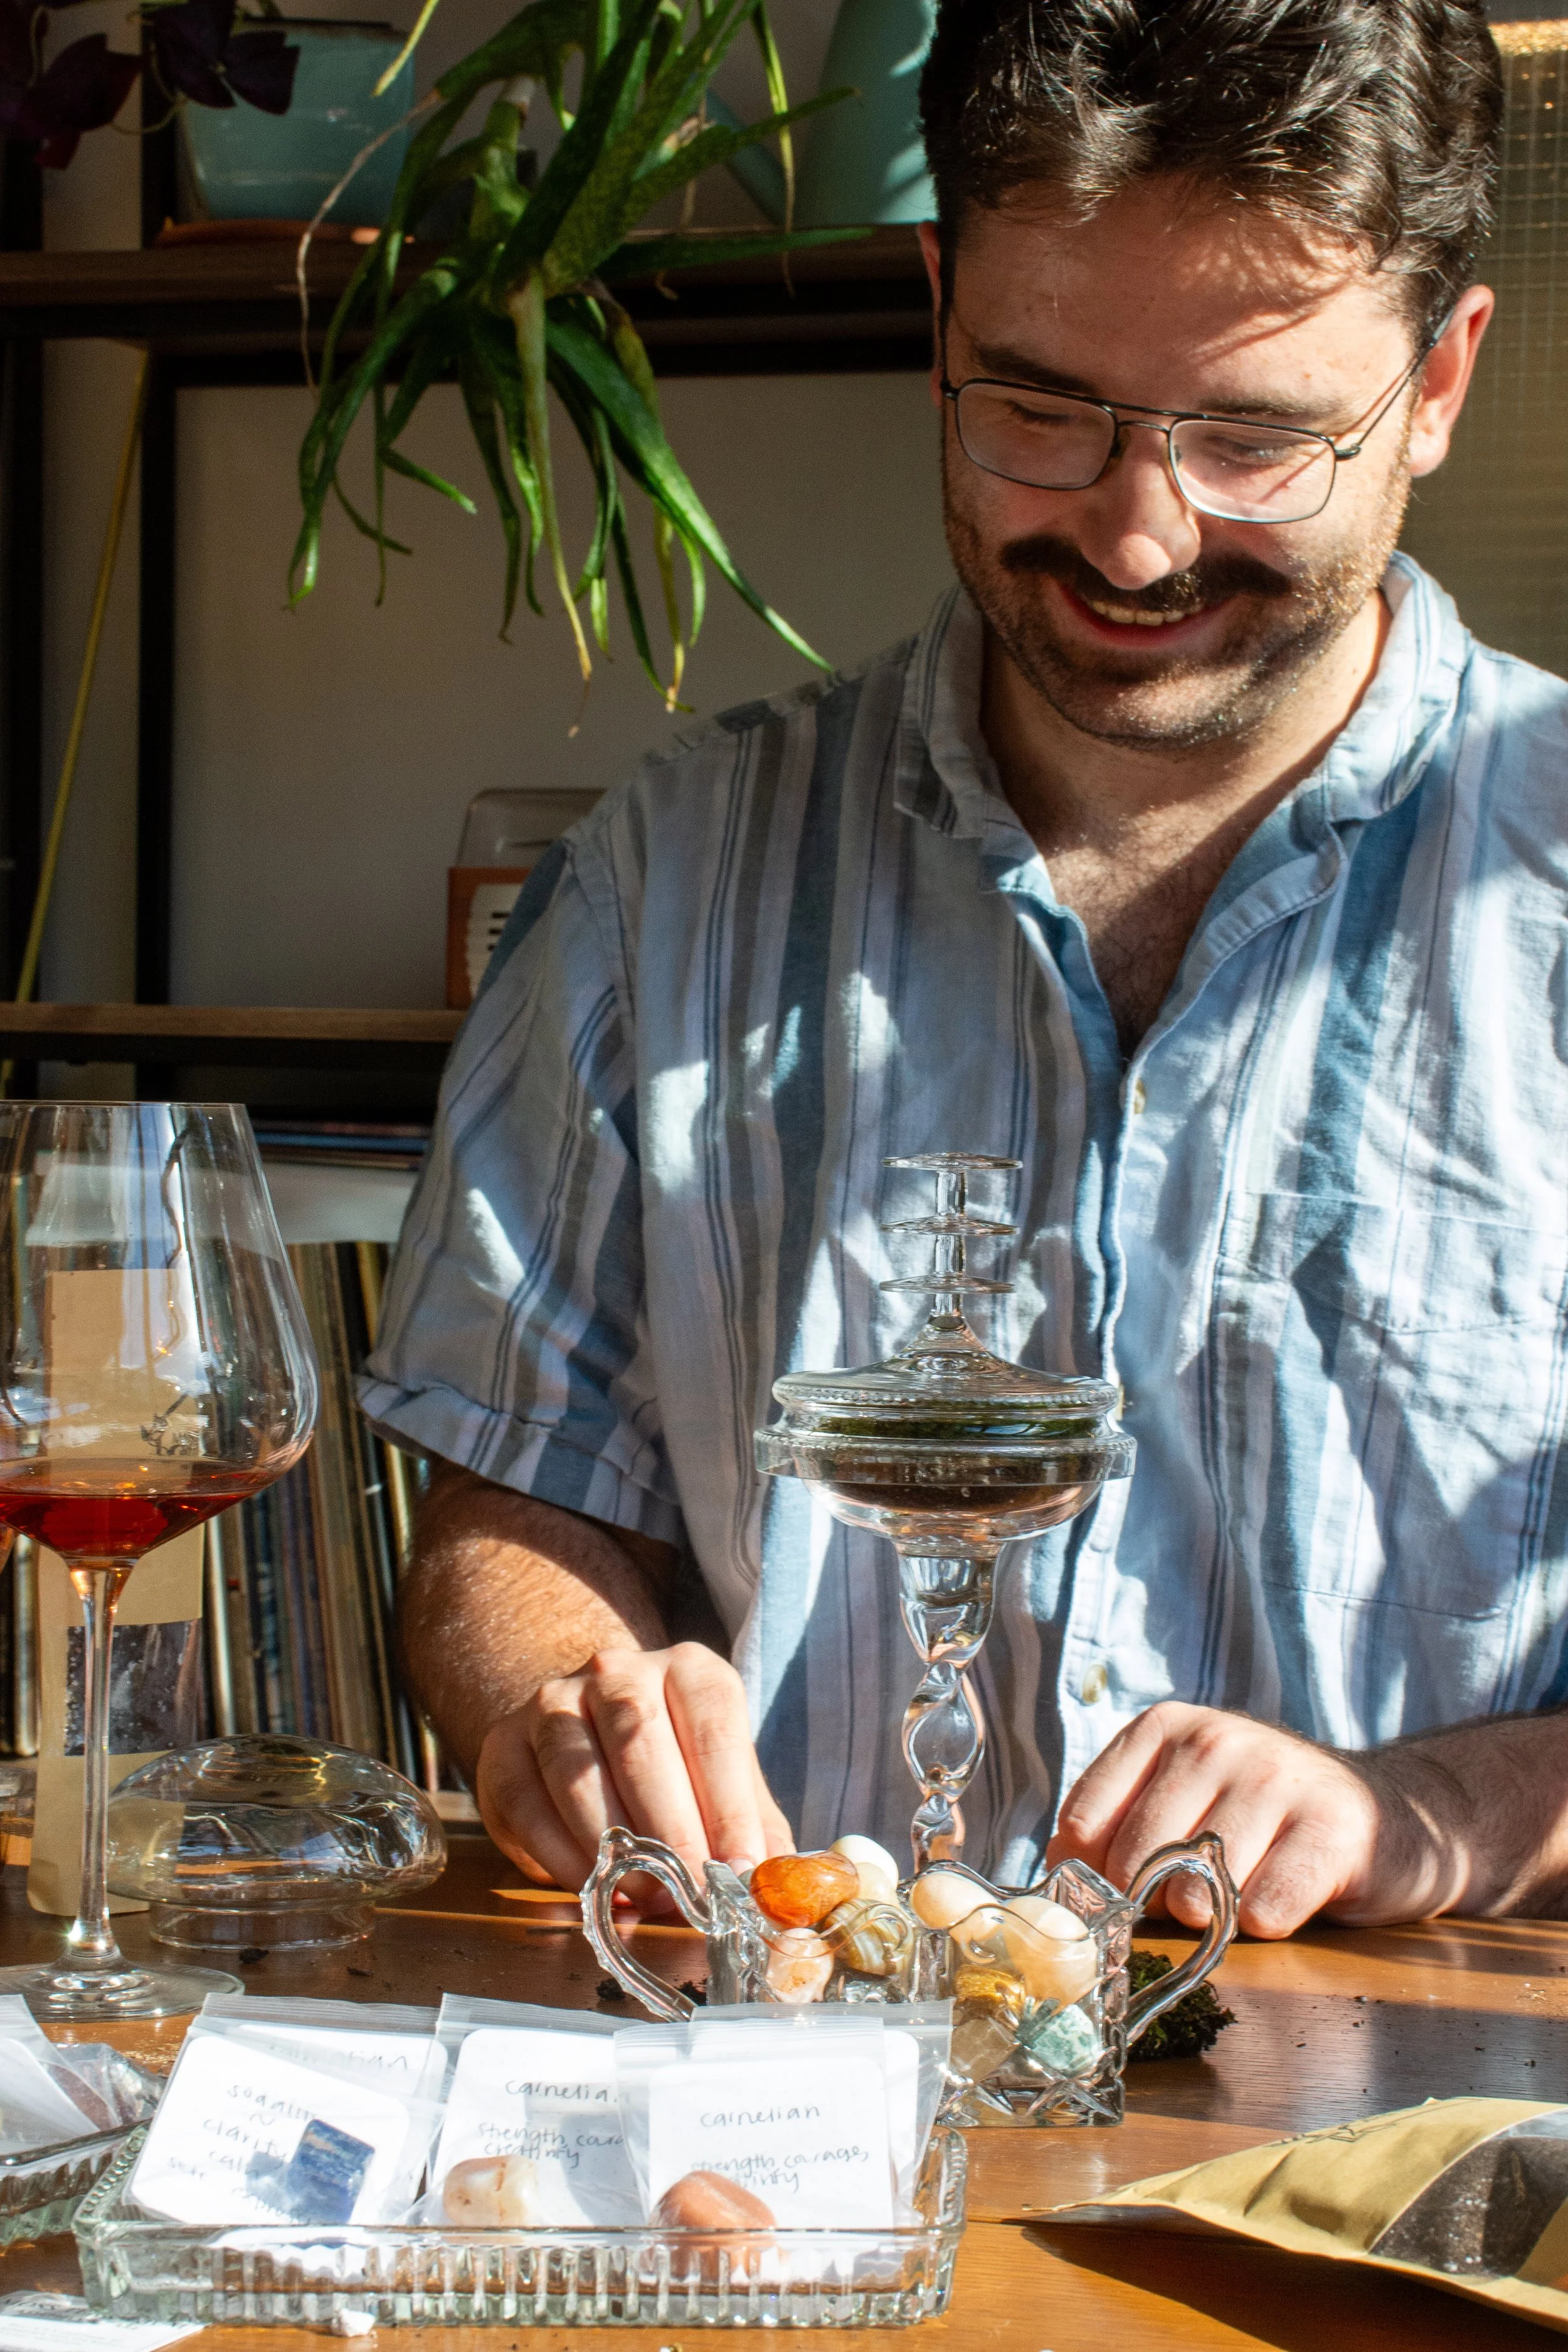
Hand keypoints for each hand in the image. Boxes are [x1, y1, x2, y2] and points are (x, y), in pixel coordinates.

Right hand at [475, 1641, 793, 1905]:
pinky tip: (591, 1885)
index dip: (729, 1803)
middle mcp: (617, 1670)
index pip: (713, 1726)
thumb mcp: (723, 1782)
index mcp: (688, 1670)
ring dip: (613, 1844)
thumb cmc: (675, 1766)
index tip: (740, 1868)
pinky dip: (560, 1855)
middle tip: (690, 1891)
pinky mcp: (503, 1744)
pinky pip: (525, 1801)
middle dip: (671, 1828)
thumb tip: (777, 1890)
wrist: (589, 1732)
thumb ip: (752, 1827)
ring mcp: (553, 1700)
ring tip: (645, 1893)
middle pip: (641, 1740)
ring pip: (576, 1770)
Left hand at [1046, 1703, 1388, 1936]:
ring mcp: (1275, 1778)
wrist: (1390, 1815)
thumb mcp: (1183, 1802)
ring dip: (1215, 1918)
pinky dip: (1268, 1925)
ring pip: (1197, 1894)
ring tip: (1244, 1892)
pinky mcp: (1331, 1828)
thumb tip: (1054, 1884)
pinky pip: (1264, 1911)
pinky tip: (1287, 1898)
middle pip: (1135, 1863)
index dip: (1095, 1881)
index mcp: (1164, 1729)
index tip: (1119, 1900)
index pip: (1084, 1824)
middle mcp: (1215, 1741)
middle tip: (1194, 1903)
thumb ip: (1117, 1829)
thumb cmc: (1264, 1823)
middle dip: (1155, 1906)